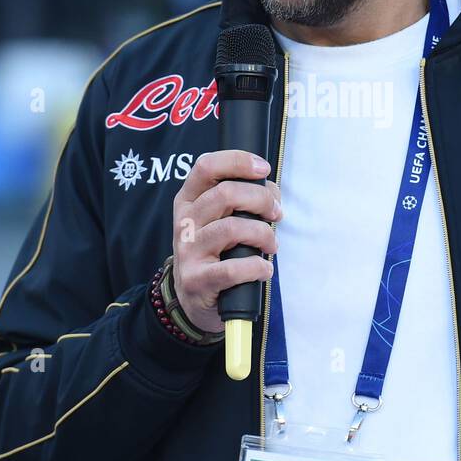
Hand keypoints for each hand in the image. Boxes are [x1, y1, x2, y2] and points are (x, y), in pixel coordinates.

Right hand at [170, 149, 281, 332]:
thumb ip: (241, 201)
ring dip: (263, 234)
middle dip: (261, 200)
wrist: (193, 299)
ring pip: (232, 228)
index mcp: (188, 200)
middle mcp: (184, 222)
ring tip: (271, 245)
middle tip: (276, 214)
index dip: (238, 161)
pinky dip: (258, 267)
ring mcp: (188, 251)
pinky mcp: (197, 280)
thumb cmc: (216, 252)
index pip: (206, 166)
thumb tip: (271, 191)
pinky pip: (234, 268)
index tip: (264, 169)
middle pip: (225, 194)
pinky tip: (264, 270)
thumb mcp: (219, 220)